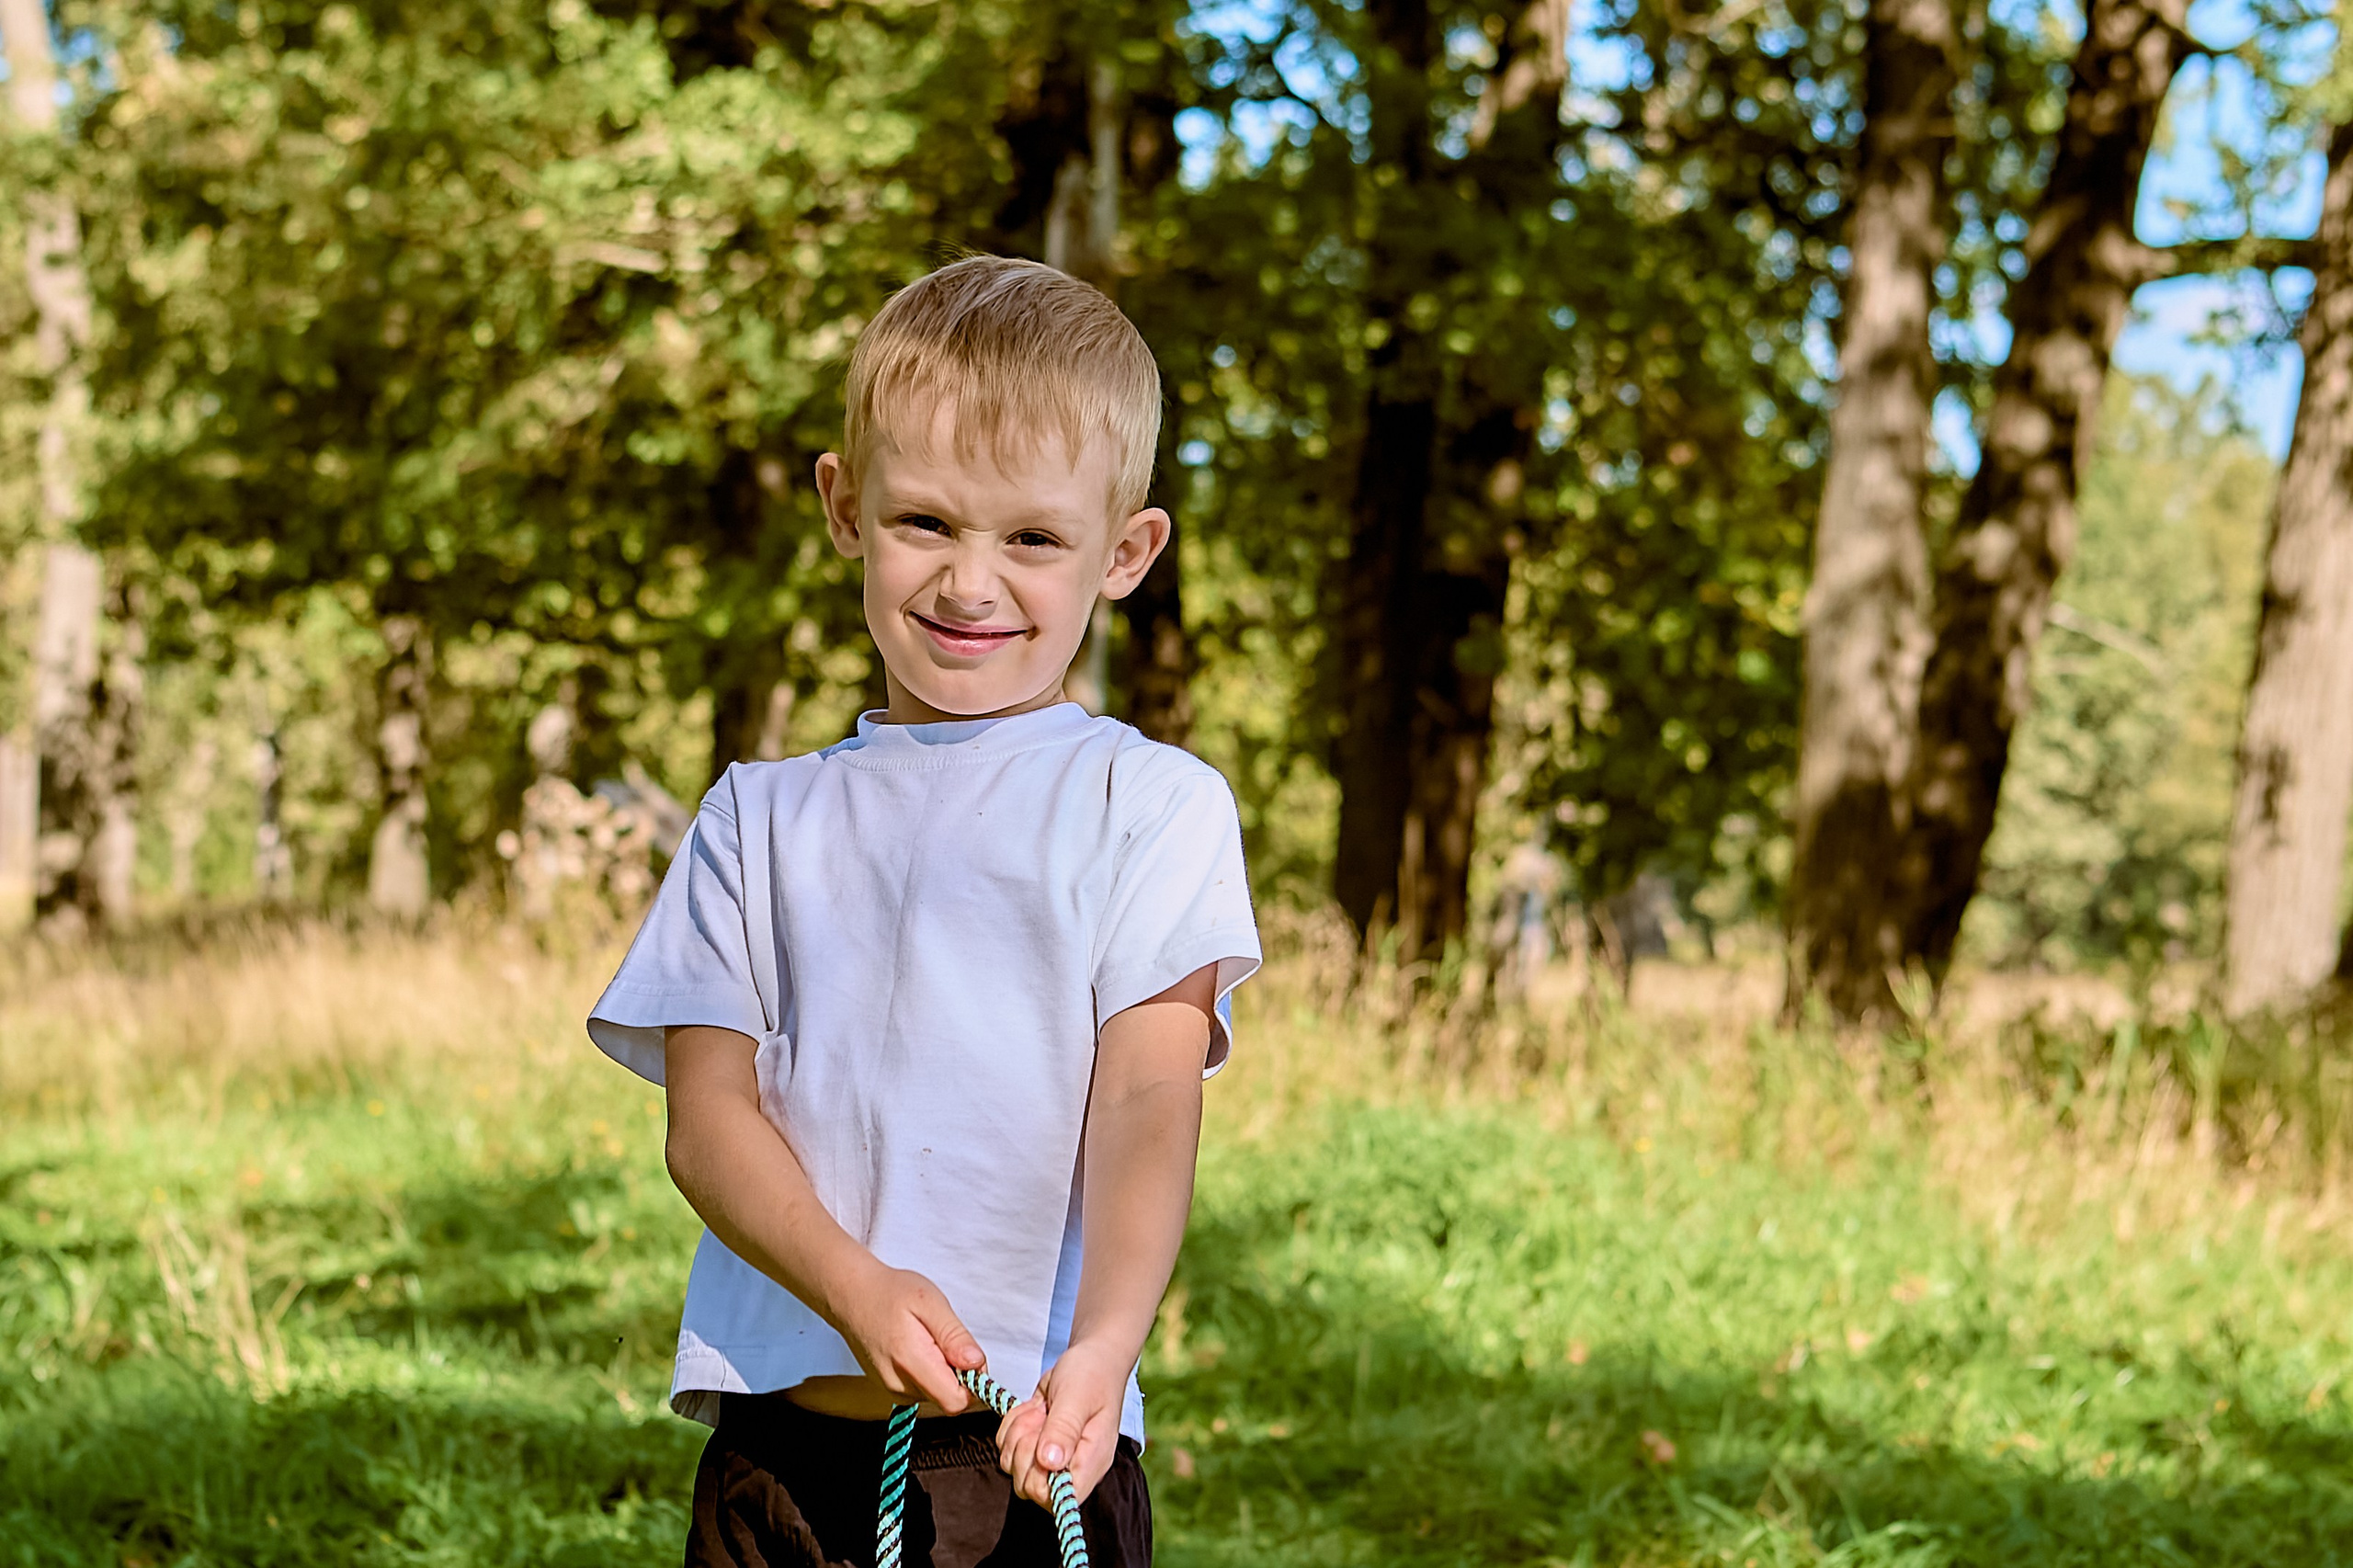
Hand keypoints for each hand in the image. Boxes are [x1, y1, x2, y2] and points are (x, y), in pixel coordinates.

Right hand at [829, 1260, 985, 1413]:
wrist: (851, 1295)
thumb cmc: (889, 1292)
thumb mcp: (929, 1301)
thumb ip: (954, 1336)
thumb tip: (977, 1364)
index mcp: (911, 1362)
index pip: (956, 1401)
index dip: (973, 1382)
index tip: (967, 1354)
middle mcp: (899, 1385)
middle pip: (948, 1399)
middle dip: (958, 1374)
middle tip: (944, 1338)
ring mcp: (892, 1389)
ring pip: (937, 1394)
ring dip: (943, 1372)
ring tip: (927, 1338)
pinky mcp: (890, 1388)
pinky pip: (923, 1389)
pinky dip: (929, 1372)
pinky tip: (917, 1346)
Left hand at [996, 1337, 1128, 1506]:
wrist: (1090, 1358)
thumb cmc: (1091, 1375)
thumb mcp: (1077, 1397)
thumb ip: (1064, 1429)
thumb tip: (1050, 1463)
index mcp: (1091, 1461)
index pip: (1061, 1498)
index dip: (1041, 1478)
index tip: (1043, 1442)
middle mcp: (1072, 1468)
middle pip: (1031, 1488)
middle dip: (1024, 1449)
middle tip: (1041, 1418)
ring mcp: (1051, 1461)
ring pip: (1014, 1469)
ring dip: (1018, 1434)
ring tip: (1040, 1410)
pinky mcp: (1035, 1449)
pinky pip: (1006, 1450)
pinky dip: (1012, 1427)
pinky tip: (1033, 1409)